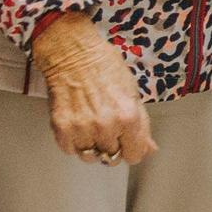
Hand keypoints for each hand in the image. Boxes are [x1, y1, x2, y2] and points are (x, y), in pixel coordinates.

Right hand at [33, 13, 154, 165]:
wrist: (73, 53)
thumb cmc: (104, 67)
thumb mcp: (133, 93)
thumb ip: (142, 125)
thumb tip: (149, 148)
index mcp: (128, 117)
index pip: (134, 156)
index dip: (131, 149)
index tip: (127, 143)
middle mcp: (106, 126)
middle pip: (111, 158)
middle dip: (111, 146)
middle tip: (106, 128)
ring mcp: (82, 128)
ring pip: (89, 157)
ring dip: (91, 146)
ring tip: (90, 126)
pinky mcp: (62, 127)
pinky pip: (70, 150)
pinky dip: (73, 141)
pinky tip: (77, 123)